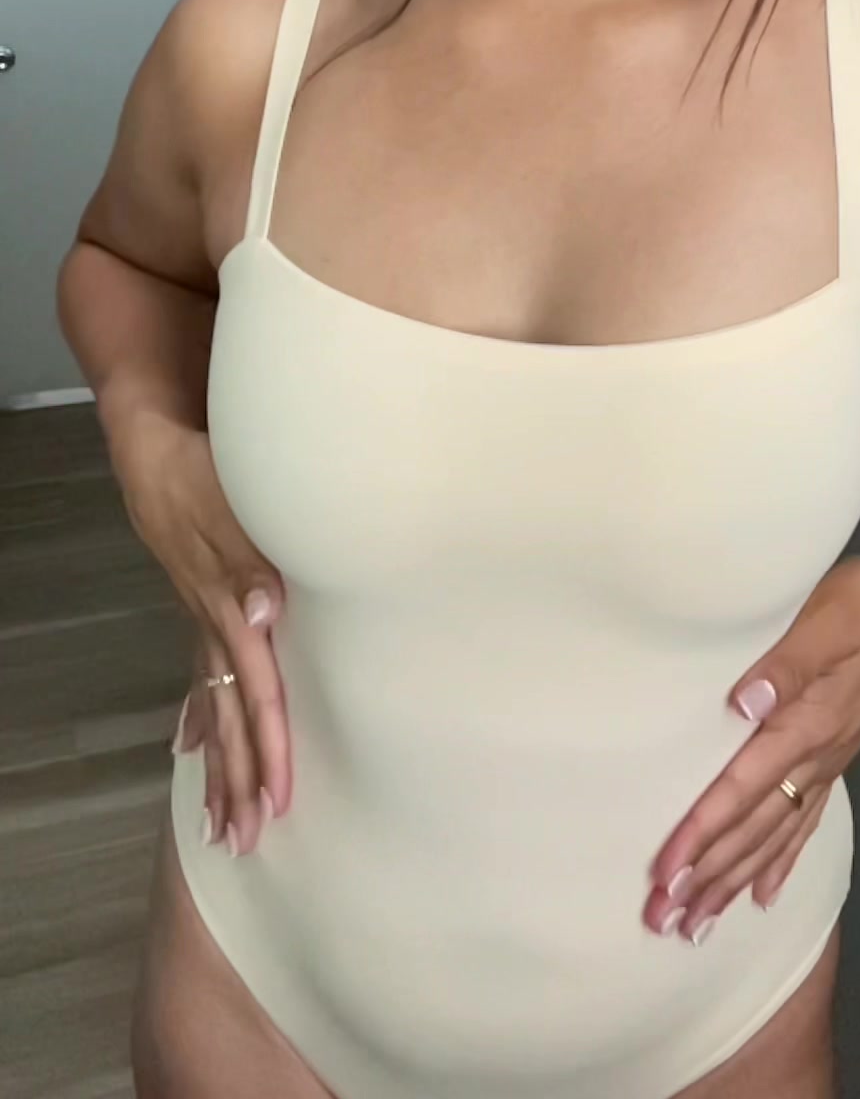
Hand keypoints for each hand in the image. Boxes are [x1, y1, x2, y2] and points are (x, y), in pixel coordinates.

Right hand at [119, 420, 289, 855]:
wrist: (153, 446)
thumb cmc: (202, 470)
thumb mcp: (230, 507)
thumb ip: (248, 561)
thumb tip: (266, 615)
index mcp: (230, 607)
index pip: (257, 692)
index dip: (269, 747)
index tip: (278, 802)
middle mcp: (215, 623)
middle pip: (232, 717)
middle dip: (240, 781)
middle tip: (247, 842)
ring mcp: (202, 617)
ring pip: (215, 705)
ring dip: (220, 766)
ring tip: (221, 823)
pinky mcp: (199, 603)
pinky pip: (199, 675)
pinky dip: (198, 716)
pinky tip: (191, 748)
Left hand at [644, 556, 859, 940]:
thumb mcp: (825, 618)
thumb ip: (787, 663)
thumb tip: (745, 704)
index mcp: (808, 725)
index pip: (743, 788)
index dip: (703, 831)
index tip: (666, 870)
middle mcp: (817, 756)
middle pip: (753, 829)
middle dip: (707, 876)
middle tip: (664, 919)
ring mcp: (828, 762)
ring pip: (774, 837)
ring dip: (733, 882)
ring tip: (697, 924)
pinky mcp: (834, 756)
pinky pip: (803, 823)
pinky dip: (778, 863)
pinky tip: (760, 895)